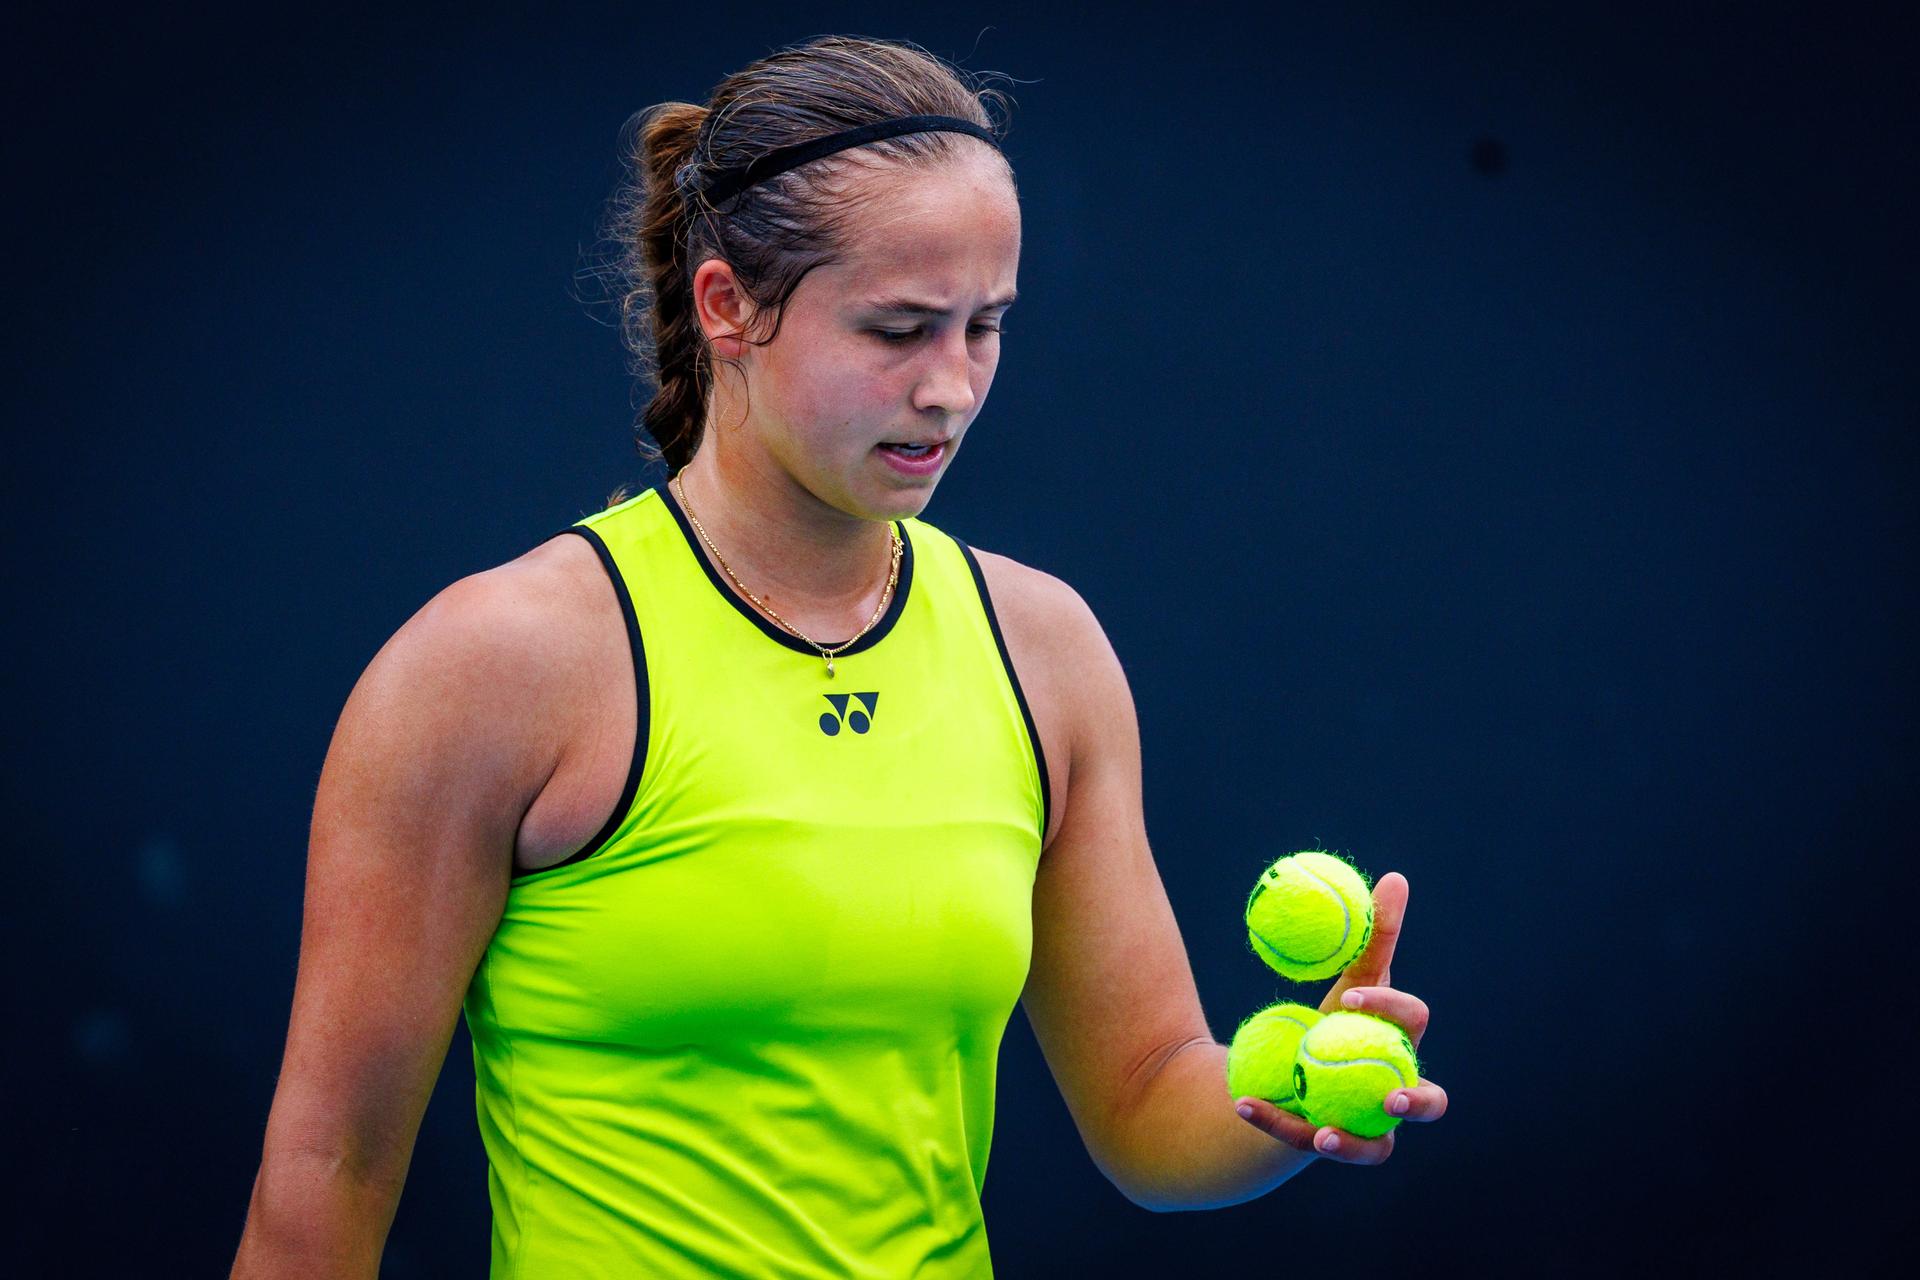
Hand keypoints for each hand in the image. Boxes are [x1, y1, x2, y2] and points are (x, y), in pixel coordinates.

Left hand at [1233, 871, 1448, 1164]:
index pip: (1414, 1023)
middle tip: (1391, 1096)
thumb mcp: (1348, 978)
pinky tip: (1243, 1103)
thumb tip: (1396, 878)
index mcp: (1401, 1042)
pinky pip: (1302, 1139)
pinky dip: (1273, 1121)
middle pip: (1429, 1102)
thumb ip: (1373, 937)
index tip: (1348, 995)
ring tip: (1325, 1136)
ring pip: (1375, 1149)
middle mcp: (1397, 1089)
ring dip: (1352, 1144)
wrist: (1290, 1071)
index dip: (1389, 1008)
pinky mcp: (1327, 1143)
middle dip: (1418, 1101)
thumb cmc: (1331, 1021)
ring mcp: (1367, 1126)